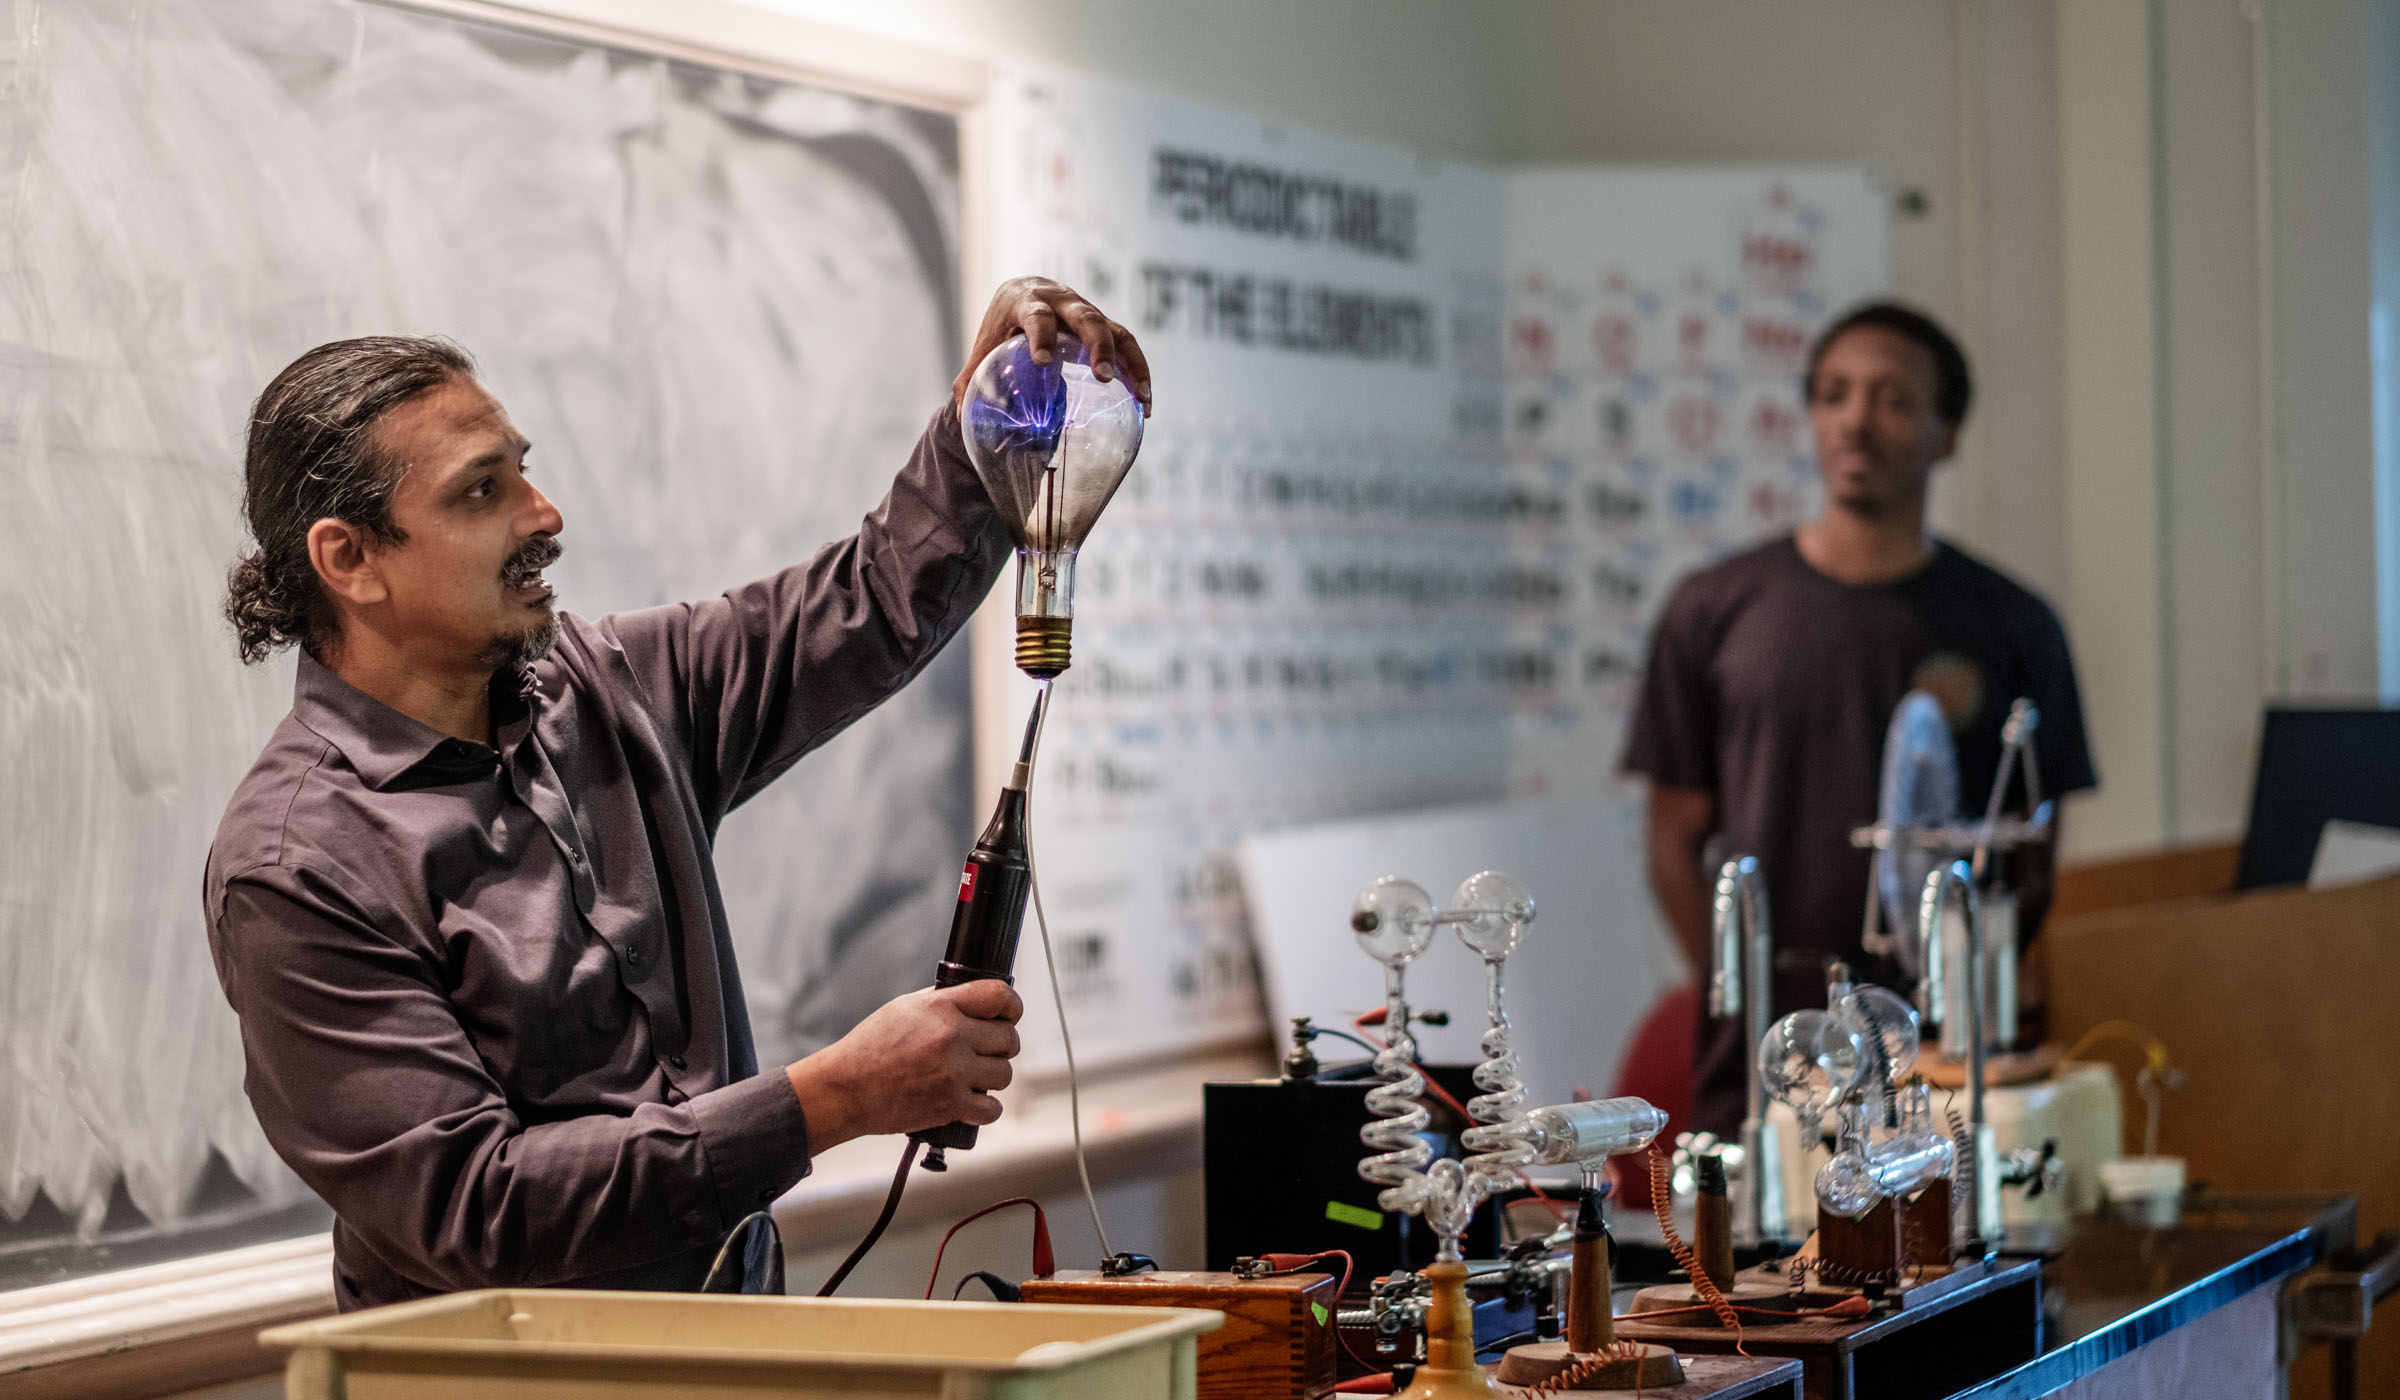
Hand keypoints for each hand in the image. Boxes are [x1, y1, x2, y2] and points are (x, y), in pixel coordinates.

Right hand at [783, 980, 1022, 1150]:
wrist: (844, 1089)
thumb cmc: (871, 1047)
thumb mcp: (905, 1009)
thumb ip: (944, 1002)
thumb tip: (976, 1002)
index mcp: (941, 1007)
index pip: (1000, 997)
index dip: (1012, 1006)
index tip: (1009, 1014)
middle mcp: (951, 1037)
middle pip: (1009, 1039)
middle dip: (1001, 1045)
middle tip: (984, 1052)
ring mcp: (953, 1073)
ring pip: (1005, 1074)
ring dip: (993, 1077)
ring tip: (972, 1076)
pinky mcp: (950, 1105)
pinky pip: (992, 1108)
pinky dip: (985, 1108)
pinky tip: (972, 1102)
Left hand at [952, 276, 1153, 412]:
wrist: (1024, 294)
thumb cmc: (1001, 325)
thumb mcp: (985, 345)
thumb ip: (971, 378)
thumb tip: (961, 418)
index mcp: (1027, 302)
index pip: (1037, 316)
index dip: (1040, 335)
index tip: (1041, 360)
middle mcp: (1063, 301)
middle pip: (1087, 318)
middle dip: (1098, 346)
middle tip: (1103, 377)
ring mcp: (1088, 312)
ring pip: (1116, 331)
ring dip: (1131, 363)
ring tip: (1141, 397)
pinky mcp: (1105, 325)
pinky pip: (1128, 346)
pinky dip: (1140, 372)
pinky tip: (1145, 404)